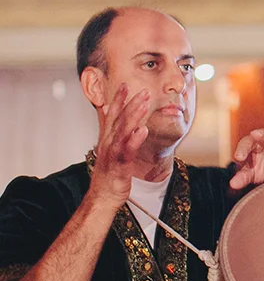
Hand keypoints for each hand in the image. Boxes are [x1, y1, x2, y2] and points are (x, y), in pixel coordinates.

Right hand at [88, 83, 149, 205]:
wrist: (103, 195)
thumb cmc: (110, 174)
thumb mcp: (112, 151)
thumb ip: (115, 136)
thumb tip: (116, 123)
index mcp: (107, 138)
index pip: (112, 115)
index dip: (118, 99)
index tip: (125, 85)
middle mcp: (108, 142)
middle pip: (119, 119)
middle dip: (130, 103)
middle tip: (143, 90)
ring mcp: (112, 153)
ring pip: (123, 131)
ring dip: (133, 116)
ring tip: (144, 103)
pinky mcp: (119, 164)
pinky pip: (127, 150)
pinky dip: (134, 139)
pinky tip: (143, 130)